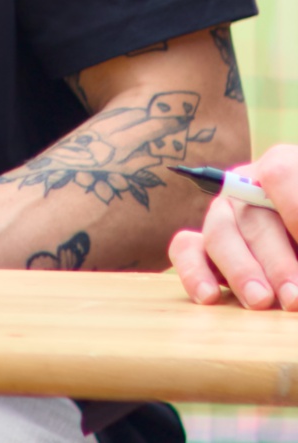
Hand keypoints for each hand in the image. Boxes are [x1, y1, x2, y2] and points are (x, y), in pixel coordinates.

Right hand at [171, 146, 297, 308]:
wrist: (295, 241)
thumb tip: (295, 269)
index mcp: (282, 170)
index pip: (279, 175)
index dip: (293, 210)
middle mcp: (247, 188)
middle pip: (252, 217)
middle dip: (276, 262)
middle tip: (295, 297)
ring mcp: (222, 216)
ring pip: (219, 235)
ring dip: (241, 272)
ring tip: (262, 302)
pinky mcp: (204, 245)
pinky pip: (186, 249)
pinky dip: (193, 272)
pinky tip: (211, 297)